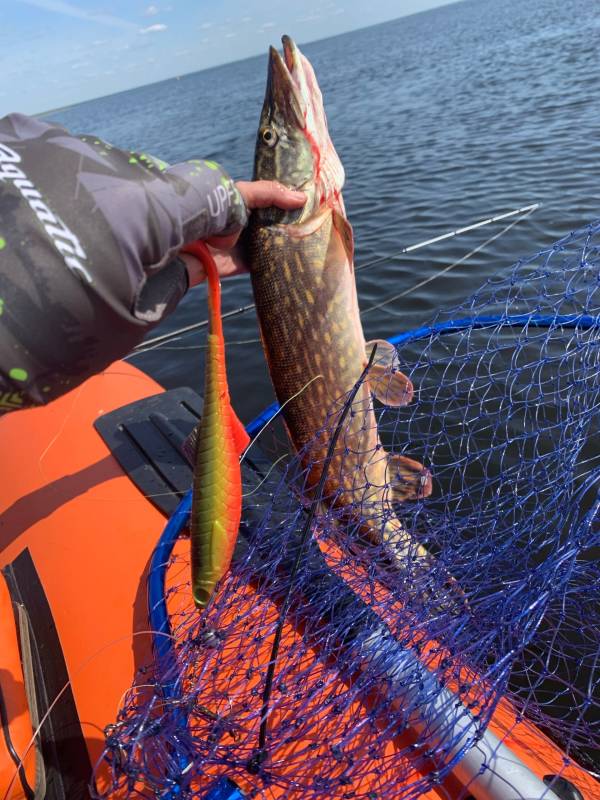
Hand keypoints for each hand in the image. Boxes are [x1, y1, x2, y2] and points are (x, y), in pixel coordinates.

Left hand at [180, 180, 305, 285]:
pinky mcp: (244, 265)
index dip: (291, 204)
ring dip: (287, 247)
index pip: (274, 204)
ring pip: (273, 246)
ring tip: (313, 245)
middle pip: (275, 226)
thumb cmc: (215, 212)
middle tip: (317, 227)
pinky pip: (265, 266)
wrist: (191, 243)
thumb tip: (303, 199)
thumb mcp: (244, 195)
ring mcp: (246, 246)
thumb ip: (270, 193)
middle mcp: (248, 225)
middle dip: (293, 227)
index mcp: (247, 206)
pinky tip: (296, 263)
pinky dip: (278, 266)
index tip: (312, 205)